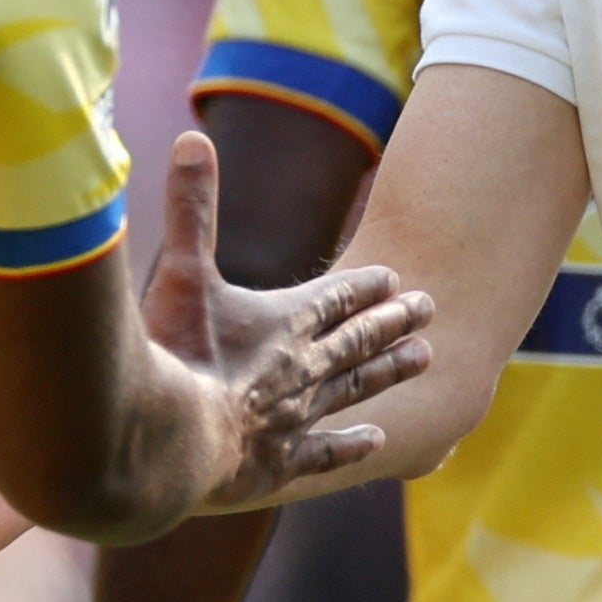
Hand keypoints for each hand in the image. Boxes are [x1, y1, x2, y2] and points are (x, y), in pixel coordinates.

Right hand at [137, 132, 430, 510]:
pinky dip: (353, 445)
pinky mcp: (281, 464)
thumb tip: (193, 137)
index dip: (363, 285)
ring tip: (425, 358)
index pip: (335, 297)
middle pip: (358, 339)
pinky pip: (327, 452)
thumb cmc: (176, 354)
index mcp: (284, 321)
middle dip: (392, 321)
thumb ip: (191, 207)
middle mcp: (303, 368)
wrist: (173, 441)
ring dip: (389, 371)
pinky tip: (379, 442)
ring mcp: (296, 419)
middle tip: (428, 307)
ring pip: (356, 389)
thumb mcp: (180, 270)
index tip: (395, 277)